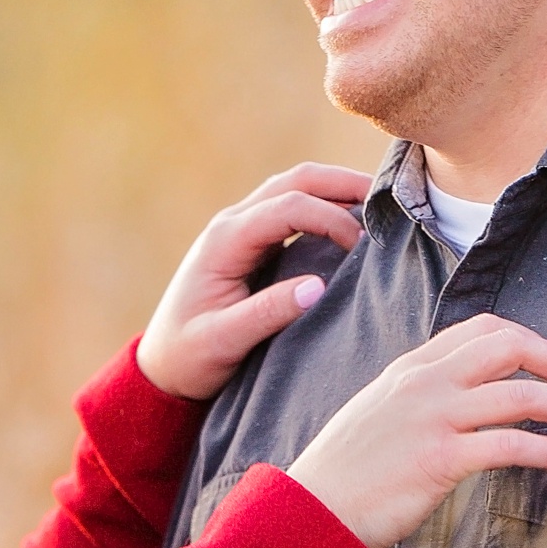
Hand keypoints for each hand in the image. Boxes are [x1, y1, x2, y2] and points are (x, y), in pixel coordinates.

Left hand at [135, 166, 375, 401]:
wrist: (160, 367)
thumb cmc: (188, 357)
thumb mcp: (224, 341)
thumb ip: (267, 313)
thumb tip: (317, 289)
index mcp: (225, 240)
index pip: (287, 207)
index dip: (329, 218)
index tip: (361, 247)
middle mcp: (232, 224)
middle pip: (294, 181)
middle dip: (340, 183)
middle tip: (385, 197)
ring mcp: (240, 230)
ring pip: (293, 188)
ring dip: (334, 189)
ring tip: (375, 203)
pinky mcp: (251, 243)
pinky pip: (290, 209)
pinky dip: (323, 206)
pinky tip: (350, 220)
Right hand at [284, 315, 546, 547]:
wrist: (308, 511)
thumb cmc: (344, 474)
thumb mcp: (378, 413)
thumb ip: (419, 397)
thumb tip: (463, 402)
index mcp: (412, 366)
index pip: (485, 328)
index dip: (531, 340)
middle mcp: (426, 382)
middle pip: (512, 346)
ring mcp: (433, 418)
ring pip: (523, 394)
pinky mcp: (441, 460)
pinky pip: (512, 445)